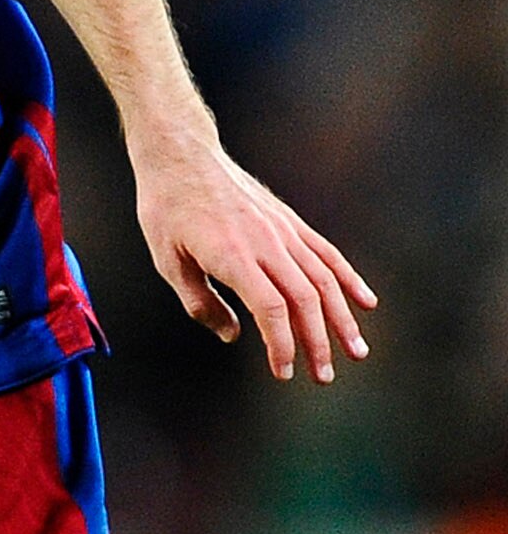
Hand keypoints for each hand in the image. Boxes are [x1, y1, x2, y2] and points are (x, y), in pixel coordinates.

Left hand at [134, 130, 374, 382]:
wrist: (181, 155)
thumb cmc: (167, 210)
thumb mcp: (169, 262)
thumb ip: (201, 303)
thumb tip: (235, 335)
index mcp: (233, 256)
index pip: (272, 308)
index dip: (283, 344)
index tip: (285, 372)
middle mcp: (266, 242)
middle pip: (305, 299)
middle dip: (319, 342)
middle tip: (324, 377)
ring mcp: (282, 229)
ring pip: (324, 278)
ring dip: (343, 318)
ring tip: (357, 352)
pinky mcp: (288, 220)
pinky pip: (325, 252)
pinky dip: (348, 278)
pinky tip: (366, 302)